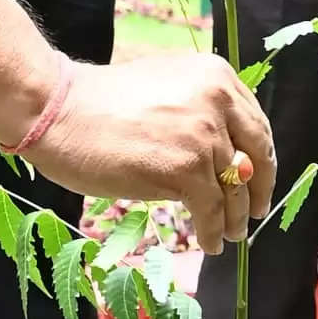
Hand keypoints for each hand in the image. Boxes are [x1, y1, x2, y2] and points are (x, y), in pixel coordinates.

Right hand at [36, 53, 276, 248]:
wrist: (56, 110)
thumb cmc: (100, 103)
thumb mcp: (166, 89)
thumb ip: (200, 112)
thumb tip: (231, 156)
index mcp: (216, 76)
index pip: (255, 124)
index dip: (261, 156)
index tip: (258, 176)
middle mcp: (218, 101)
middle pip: (256, 156)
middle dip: (259, 189)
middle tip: (256, 210)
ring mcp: (204, 136)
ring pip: (234, 188)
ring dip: (235, 218)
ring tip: (232, 234)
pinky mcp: (185, 170)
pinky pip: (211, 210)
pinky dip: (212, 231)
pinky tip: (210, 243)